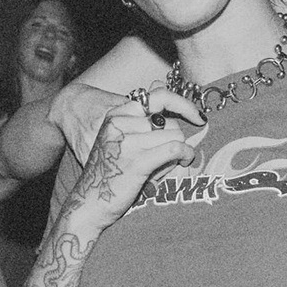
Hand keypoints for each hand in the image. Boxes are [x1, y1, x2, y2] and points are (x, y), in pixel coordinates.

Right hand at [58, 95, 199, 235]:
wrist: (89, 203)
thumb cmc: (108, 172)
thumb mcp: (119, 138)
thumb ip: (140, 115)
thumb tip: (158, 83)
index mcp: (115, 115)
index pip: (158, 98)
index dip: (182, 105)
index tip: (198, 117)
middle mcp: (119, 124)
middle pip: (168, 122)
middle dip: (174, 139)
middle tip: (168, 156)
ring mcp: (127, 142)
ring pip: (174, 135)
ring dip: (178, 151)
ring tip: (168, 164)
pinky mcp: (137, 162)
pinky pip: (174, 149)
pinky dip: (185, 155)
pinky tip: (185, 160)